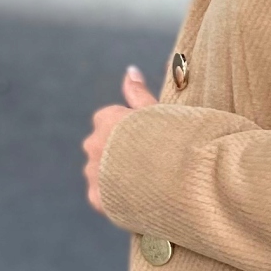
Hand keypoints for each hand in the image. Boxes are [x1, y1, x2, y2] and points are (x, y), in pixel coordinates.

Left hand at [84, 64, 157, 215]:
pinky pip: (102, 199)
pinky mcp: (96, 199)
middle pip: (104, 150)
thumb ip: (138, 92)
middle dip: (119, 157)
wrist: (177, 177)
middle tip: (149, 167)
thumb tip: (130, 70)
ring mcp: (92, 172)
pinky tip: (136, 200)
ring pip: (100, 175)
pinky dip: (115, 201)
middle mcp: (92, 143)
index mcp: (105, 118)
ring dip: (115, 180)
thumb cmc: (172, 139)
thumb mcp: (157, 111)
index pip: (111, 124)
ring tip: (145, 186)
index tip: (151, 144)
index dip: (132, 135)